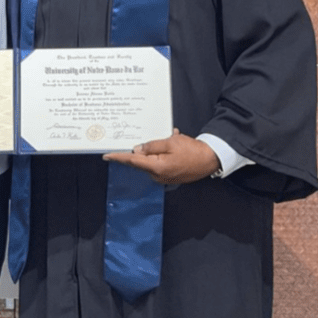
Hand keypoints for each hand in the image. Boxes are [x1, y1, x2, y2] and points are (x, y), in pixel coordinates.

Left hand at [104, 129, 219, 184]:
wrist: (210, 160)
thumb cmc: (193, 151)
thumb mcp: (171, 142)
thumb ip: (151, 146)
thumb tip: (137, 149)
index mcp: (156, 168)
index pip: (132, 161)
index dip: (119, 158)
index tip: (107, 156)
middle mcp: (157, 176)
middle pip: (141, 161)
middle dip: (143, 149)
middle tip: (153, 139)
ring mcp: (163, 178)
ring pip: (151, 161)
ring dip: (156, 150)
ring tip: (170, 140)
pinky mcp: (169, 176)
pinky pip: (159, 164)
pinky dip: (162, 154)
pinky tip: (172, 145)